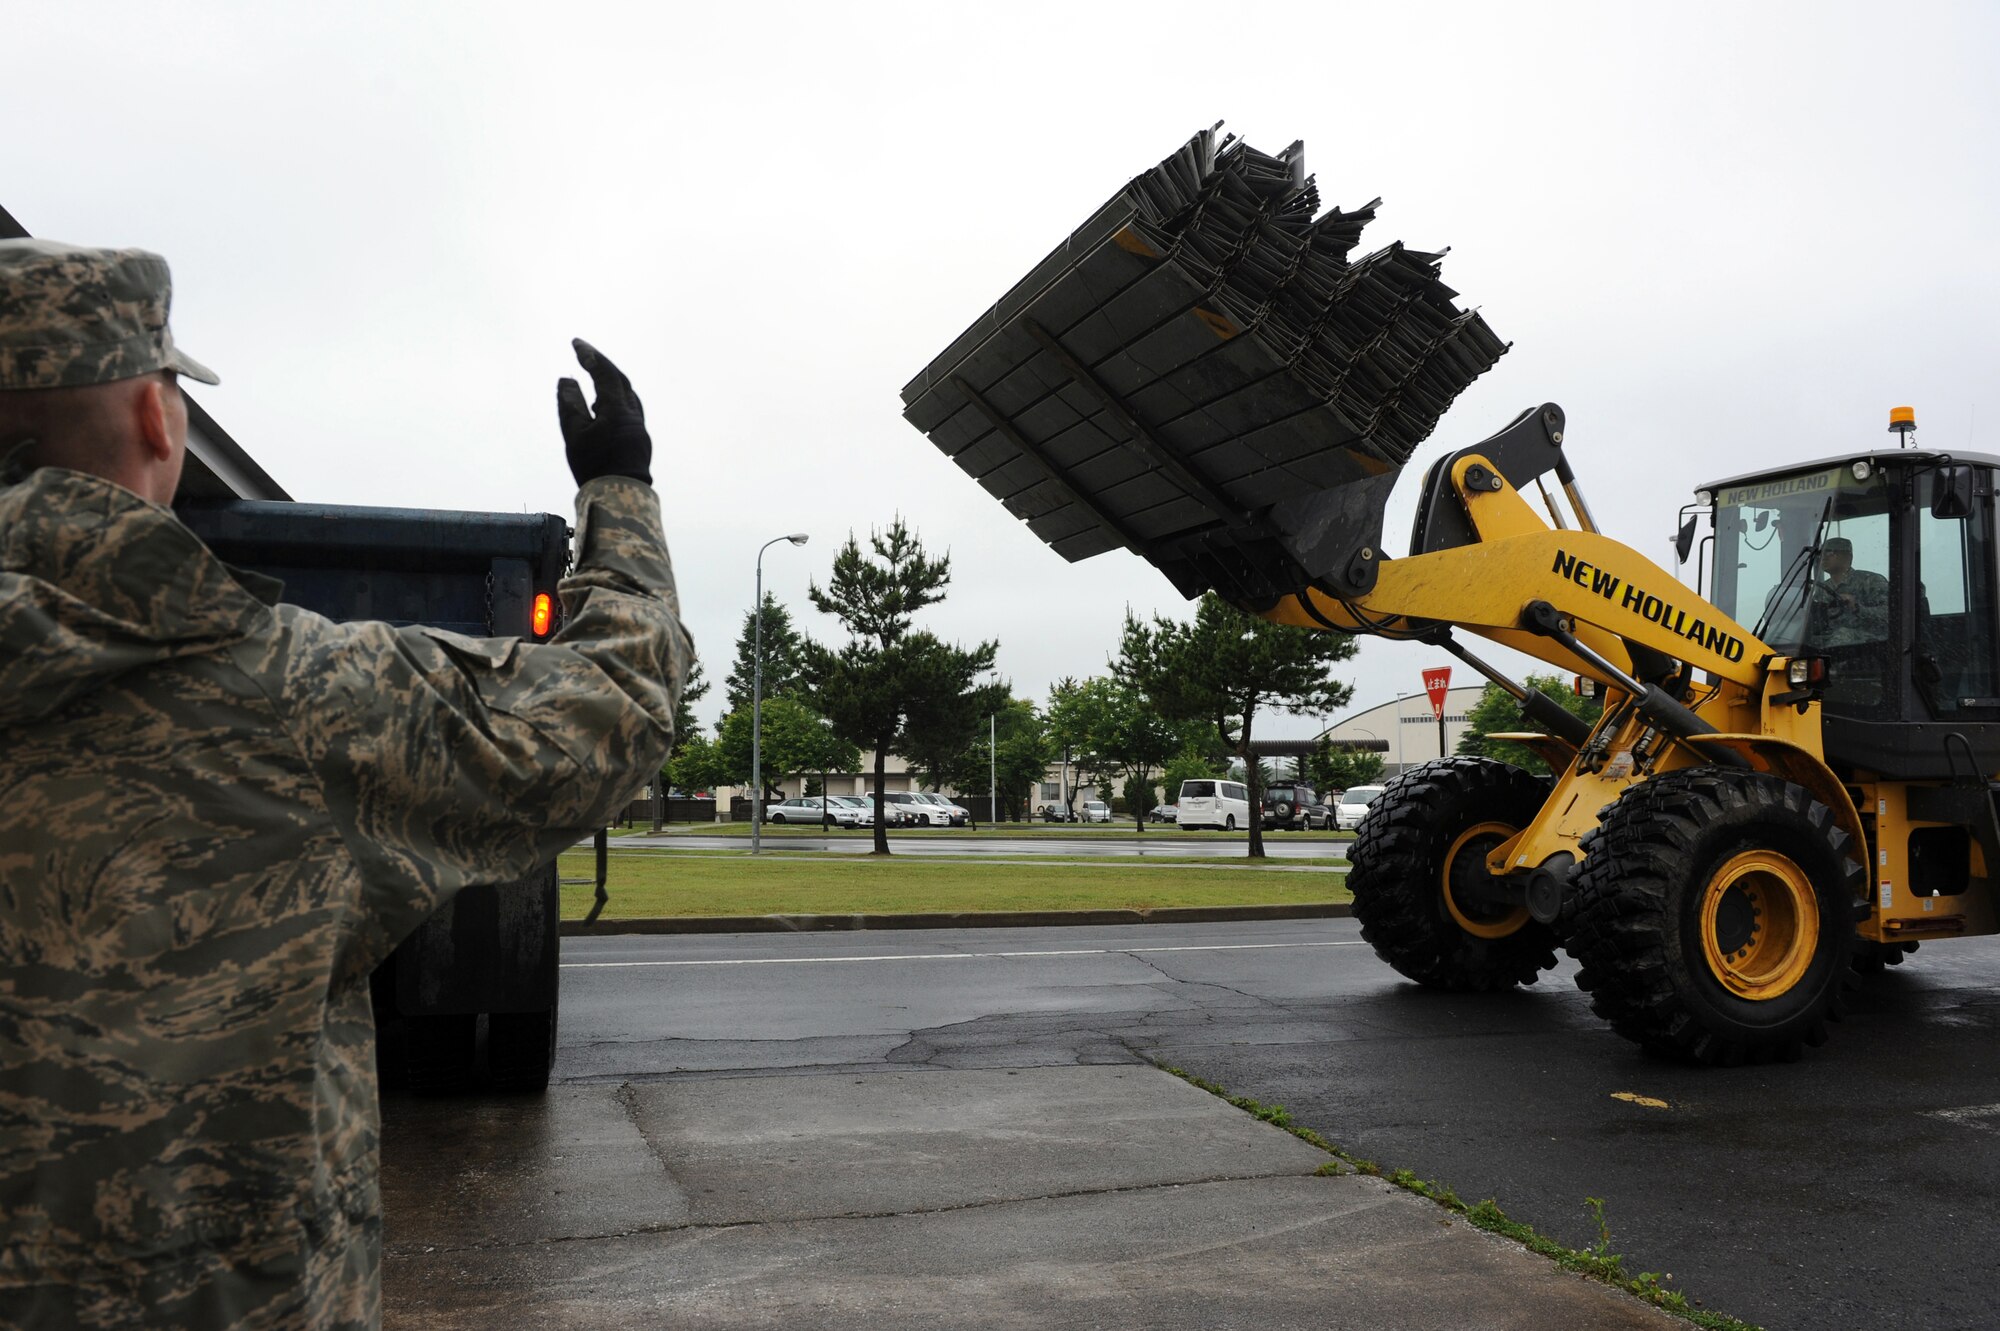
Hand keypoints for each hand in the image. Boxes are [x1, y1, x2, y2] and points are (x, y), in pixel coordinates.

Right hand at [556, 338, 651, 485]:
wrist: (622, 496)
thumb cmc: (595, 467)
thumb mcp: (574, 435)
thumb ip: (570, 404)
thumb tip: (567, 380)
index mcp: (617, 409)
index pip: (605, 372)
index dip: (590, 355)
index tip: (576, 343)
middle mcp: (633, 414)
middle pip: (620, 379)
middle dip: (602, 363)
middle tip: (584, 353)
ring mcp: (639, 426)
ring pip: (627, 394)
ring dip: (611, 381)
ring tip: (593, 376)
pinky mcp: (640, 438)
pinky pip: (629, 408)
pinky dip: (616, 398)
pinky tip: (605, 405)